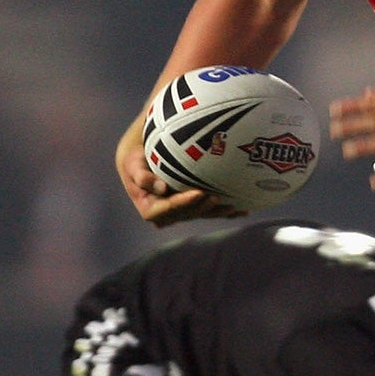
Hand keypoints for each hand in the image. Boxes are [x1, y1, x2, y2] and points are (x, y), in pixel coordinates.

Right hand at [114, 113, 240, 225]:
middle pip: (186, 214)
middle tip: (217, 197)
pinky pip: (207, 210)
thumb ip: (142, 175)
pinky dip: (224, 211)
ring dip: (216, 212)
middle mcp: (166, 214)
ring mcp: (179, 212)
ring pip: (199, 214)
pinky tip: (242, 210)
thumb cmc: (136, 161)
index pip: (167, 209)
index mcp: (149, 208)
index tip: (198, 193)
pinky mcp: (191, 207)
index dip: (183, 203)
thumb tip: (160, 187)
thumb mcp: (132, 165)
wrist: (142, 162)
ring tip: (233, 206)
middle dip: (202, 208)